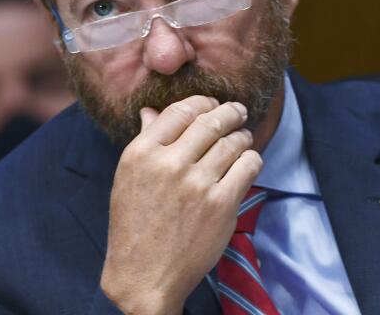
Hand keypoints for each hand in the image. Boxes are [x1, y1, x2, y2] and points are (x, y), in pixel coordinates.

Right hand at [99, 95, 262, 314]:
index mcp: (142, 153)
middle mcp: (169, 164)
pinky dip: (251, 159)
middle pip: (211, 121)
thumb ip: (145, 141)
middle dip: (230, 112)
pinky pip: (248, 166)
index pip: (180, 110)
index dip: (203, 102)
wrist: (144, 276)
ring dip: (242, 136)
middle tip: (238, 112)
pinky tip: (247, 162)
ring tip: (243, 138)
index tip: (212, 104)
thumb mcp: (128, 178)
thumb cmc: (134, 226)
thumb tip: (152, 110)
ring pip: (233, 142)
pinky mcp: (221, 204)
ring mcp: (197, 184)